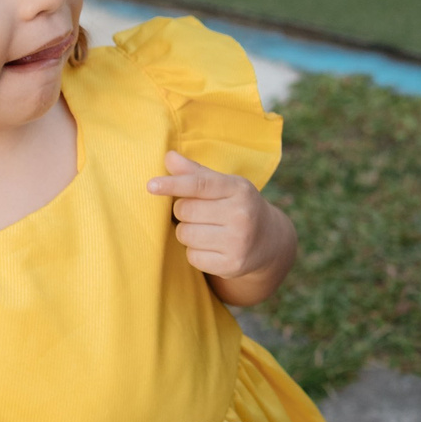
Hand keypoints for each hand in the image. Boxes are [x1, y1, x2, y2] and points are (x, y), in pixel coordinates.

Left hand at [149, 151, 291, 283]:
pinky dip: (195, 252)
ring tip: (205, 230)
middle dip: (183, 211)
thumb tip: (168, 156)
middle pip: (185, 210)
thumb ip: (196, 173)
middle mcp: (241, 215)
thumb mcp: (224, 186)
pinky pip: (192, 256)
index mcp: (239, 189)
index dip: (173, 184)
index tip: (151, 186)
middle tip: (198, 214)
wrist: (269, 241)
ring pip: (185, 234)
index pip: (200, 184)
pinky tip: (211, 247)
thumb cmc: (238, 206)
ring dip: (187, 232)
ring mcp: (238, 242)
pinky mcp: (231, 265)